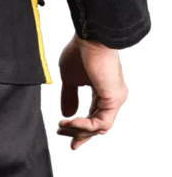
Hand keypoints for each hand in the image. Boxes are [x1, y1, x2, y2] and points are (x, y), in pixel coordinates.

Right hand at [56, 34, 127, 150]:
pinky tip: (69, 122)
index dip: (78, 128)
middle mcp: (111, 96)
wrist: (90, 37)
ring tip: (62, 127)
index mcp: (102, 90)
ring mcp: (114, 98)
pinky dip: (83, 125)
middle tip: (63, 139)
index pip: (93, 116)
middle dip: (78, 134)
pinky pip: (100, 122)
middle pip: (97, 125)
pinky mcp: (114, 99)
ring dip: (78, 130)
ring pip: (99, 127)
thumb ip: (68, 99)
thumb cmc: (80, 51)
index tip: (63, 134)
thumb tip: (65, 117)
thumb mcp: (69, 79)